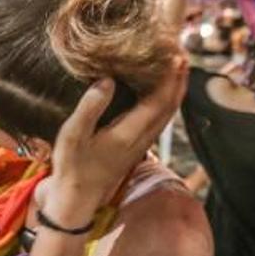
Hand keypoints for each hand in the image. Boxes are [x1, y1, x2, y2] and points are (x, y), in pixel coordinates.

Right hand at [42, 56, 188, 225]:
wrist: (77, 201)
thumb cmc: (72, 168)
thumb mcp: (72, 136)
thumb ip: (90, 108)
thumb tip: (108, 79)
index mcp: (128, 134)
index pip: (158, 102)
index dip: (169, 78)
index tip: (175, 55)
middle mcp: (141, 139)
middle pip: (170, 106)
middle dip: (179, 80)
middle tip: (182, 54)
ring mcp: (140, 145)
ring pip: (167, 114)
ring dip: (175, 91)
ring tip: (178, 69)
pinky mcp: (135, 148)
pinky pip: (159, 120)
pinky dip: (166, 102)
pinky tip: (161, 93)